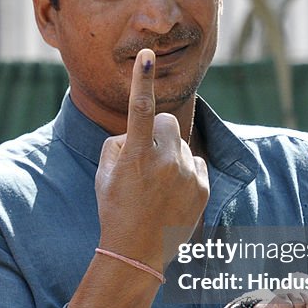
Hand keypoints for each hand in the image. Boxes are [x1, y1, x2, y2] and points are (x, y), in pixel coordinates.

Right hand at [95, 49, 209, 270]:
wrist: (136, 252)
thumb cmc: (115, 209)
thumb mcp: (105, 174)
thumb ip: (119, 143)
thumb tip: (136, 132)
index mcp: (136, 154)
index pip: (140, 109)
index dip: (142, 80)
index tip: (146, 55)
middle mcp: (164, 161)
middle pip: (166, 123)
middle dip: (156, 132)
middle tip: (144, 157)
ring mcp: (186, 174)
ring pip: (180, 145)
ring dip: (169, 155)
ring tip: (156, 186)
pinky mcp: (202, 187)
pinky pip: (194, 164)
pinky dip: (184, 172)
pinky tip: (170, 194)